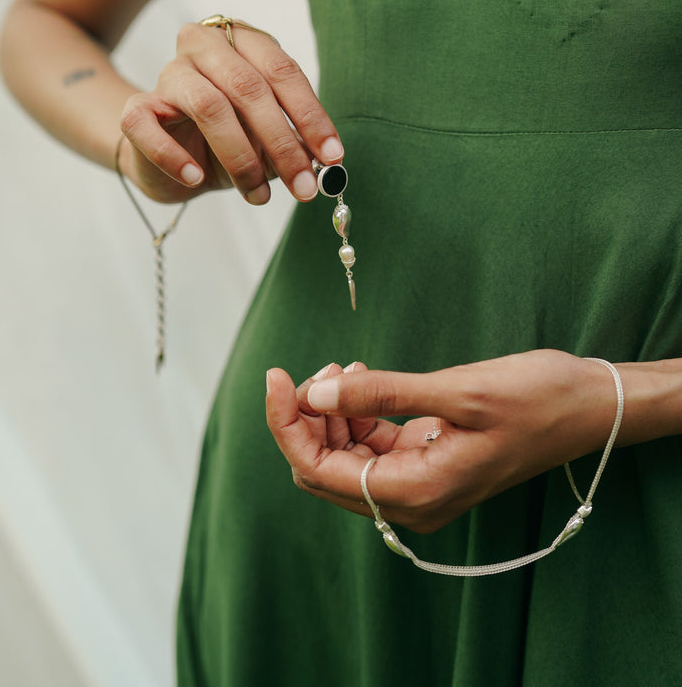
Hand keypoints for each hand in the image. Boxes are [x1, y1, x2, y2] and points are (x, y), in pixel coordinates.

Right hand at [119, 20, 342, 202]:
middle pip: (249, 87)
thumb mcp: (268, 138)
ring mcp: (168, 75)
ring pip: (209, 105)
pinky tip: (196, 179)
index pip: (283, 71)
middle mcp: (204, 46)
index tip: (333, 157)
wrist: (170, 160)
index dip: (311, 115)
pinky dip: (175, 157)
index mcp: (243, 41)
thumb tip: (321, 163)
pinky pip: (149, 128)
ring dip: (240, 157)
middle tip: (303, 187)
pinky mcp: (136, 108)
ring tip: (259, 195)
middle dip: (282, 143)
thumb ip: (293, 141)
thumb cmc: (227, 139)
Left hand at [266, 351, 618, 533]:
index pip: (320, 470)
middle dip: (310, 417)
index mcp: (416, 492)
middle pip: (325, 467)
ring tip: (346, 367)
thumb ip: (383, 393)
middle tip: (321, 365)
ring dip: (334, 411)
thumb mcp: (457, 391)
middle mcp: (412, 501)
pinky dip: (359, 412)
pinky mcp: (429, 464)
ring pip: (345, 457)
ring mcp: (420, 485)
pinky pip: (373, 446)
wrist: (587, 408)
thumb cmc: (535, 399)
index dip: (288, 424)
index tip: (279, 375)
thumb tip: (316, 391)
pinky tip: (364, 377)